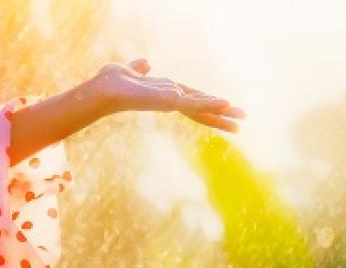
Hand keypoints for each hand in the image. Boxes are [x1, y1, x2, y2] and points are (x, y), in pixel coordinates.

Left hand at [84, 59, 246, 131]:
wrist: (104, 87)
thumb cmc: (114, 81)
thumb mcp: (132, 71)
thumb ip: (140, 68)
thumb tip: (145, 63)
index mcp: (166, 93)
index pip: (194, 100)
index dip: (209, 104)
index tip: (227, 107)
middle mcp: (171, 100)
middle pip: (201, 110)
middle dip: (221, 117)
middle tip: (241, 125)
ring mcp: (171, 102)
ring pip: (202, 108)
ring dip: (221, 112)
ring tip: (240, 118)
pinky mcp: (169, 101)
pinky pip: (193, 102)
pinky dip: (209, 103)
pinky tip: (225, 104)